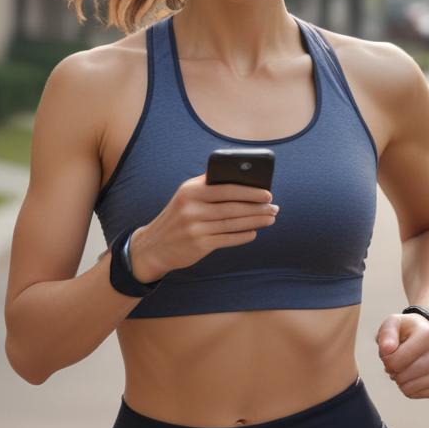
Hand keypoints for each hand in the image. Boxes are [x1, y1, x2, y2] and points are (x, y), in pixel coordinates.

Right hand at [128, 174, 277, 282]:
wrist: (153, 246)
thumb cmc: (177, 217)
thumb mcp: (186, 196)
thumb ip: (208, 185)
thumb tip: (244, 180)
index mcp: (191, 191)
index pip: (226, 188)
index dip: (249, 191)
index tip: (267, 192)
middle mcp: (192, 208)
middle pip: (233, 207)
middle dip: (258, 208)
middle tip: (274, 208)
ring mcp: (195, 228)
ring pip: (233, 223)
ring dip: (256, 221)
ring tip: (270, 219)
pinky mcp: (199, 245)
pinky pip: (227, 239)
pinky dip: (243, 236)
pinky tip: (254, 232)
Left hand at [375, 313, 428, 398]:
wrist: (424, 334)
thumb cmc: (406, 330)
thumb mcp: (393, 323)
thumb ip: (387, 334)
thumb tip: (387, 350)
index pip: (398, 360)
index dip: (386, 359)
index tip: (388, 353)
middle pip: (405, 375)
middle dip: (393, 371)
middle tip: (393, 363)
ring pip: (411, 388)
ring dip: (400, 381)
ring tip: (401, 369)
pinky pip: (419, 395)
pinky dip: (409, 389)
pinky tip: (410, 377)